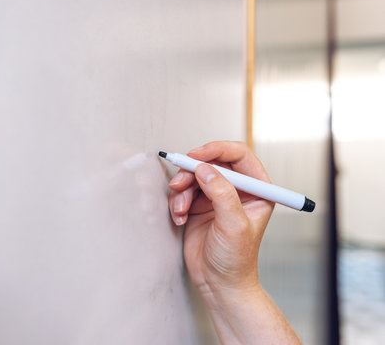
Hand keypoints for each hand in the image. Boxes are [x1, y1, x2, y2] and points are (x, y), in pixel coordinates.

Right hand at [168, 141, 274, 296]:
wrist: (219, 283)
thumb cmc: (236, 260)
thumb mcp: (233, 225)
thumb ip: (222, 194)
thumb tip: (206, 169)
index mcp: (256, 190)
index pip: (239, 155)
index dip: (216, 150)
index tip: (197, 155)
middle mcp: (237, 190)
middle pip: (212, 163)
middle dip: (192, 172)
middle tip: (180, 182)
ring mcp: (216, 197)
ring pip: (194, 177)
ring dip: (182, 191)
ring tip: (180, 209)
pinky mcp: (199, 206)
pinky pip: (183, 193)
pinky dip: (177, 203)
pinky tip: (180, 218)